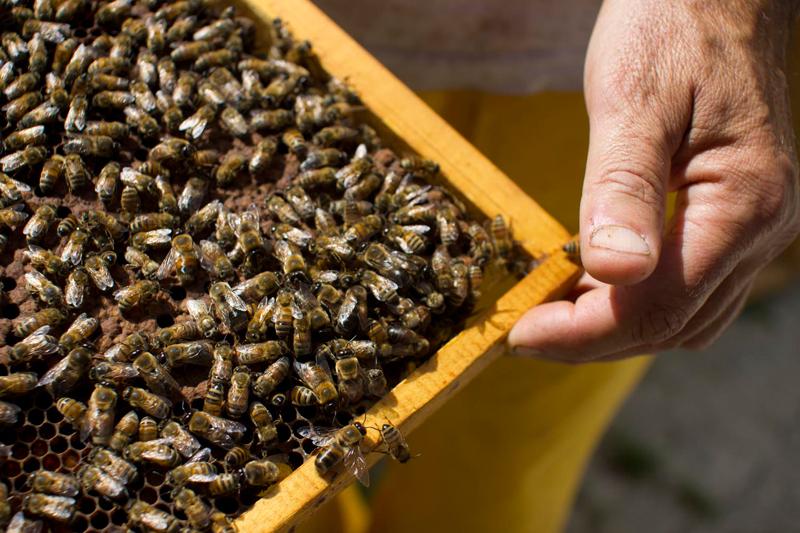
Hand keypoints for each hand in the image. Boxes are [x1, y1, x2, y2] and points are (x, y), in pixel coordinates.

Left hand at [508, 0, 799, 361]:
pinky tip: (593, 284)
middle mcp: (761, 229)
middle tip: (523, 331)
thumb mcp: (633, 102)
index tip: (518, 336)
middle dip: (592, 339)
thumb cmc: (671, 27)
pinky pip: (690, 287)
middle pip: (672, 324)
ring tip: (550, 312)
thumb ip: (624, 189)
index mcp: (743, 204)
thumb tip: (614, 273)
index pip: (657, 306)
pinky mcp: (734, 217)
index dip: (582, 333)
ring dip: (614, 328)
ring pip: (685, 316)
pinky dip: (638, 301)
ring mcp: (754, 227)